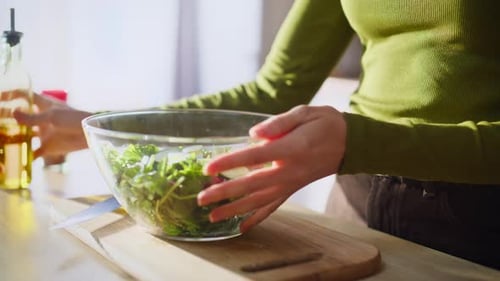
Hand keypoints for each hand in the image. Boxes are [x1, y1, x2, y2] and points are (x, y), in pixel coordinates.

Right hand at [13, 93, 92, 158]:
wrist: (90, 134)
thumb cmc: (73, 119)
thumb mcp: (52, 117)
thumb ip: (32, 117)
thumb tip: (13, 112)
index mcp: (42, 105)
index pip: (24, 95)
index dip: (10, 94)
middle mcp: (40, 118)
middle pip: (19, 117)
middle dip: (6, 119)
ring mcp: (43, 133)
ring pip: (23, 136)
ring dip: (12, 139)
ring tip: (0, 142)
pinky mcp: (48, 147)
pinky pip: (33, 153)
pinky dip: (25, 158)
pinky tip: (14, 162)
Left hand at [198, 105, 346, 231]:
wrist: (349, 143)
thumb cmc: (325, 124)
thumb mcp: (306, 113)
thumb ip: (279, 122)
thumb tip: (254, 132)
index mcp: (290, 148)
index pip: (254, 156)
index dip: (230, 162)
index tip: (208, 167)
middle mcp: (289, 170)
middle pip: (252, 184)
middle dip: (225, 193)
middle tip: (201, 199)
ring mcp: (291, 183)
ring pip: (260, 200)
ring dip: (235, 210)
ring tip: (213, 216)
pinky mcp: (293, 189)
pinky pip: (274, 206)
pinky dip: (258, 218)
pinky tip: (242, 227)